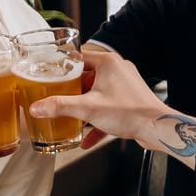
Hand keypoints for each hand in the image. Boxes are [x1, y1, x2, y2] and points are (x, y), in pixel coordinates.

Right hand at [27, 41, 163, 146]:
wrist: (157, 128)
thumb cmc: (130, 112)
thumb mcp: (88, 109)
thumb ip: (59, 107)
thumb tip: (37, 107)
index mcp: (108, 63)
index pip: (79, 57)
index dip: (62, 66)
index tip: (49, 75)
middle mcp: (117, 69)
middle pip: (87, 75)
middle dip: (71, 90)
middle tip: (56, 98)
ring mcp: (125, 85)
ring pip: (97, 92)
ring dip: (83, 106)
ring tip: (69, 117)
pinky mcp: (129, 100)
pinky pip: (108, 107)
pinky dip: (97, 120)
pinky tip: (86, 139)